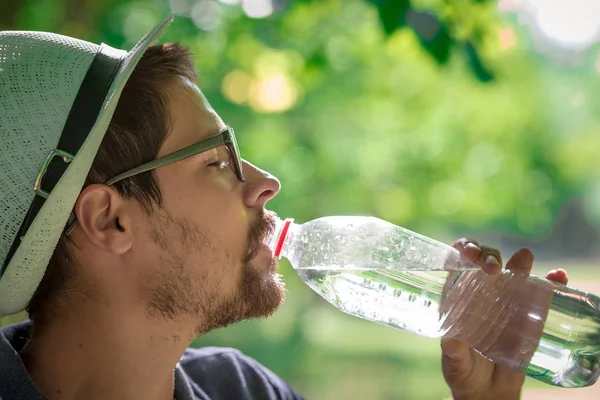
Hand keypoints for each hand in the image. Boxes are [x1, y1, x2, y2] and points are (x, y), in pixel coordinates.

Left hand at [440, 239, 567, 399]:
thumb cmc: (463, 371)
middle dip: (488, 256)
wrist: (488, 390)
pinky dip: (550, 282)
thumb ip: (453, 352)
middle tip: (491, 267)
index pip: (457, 263)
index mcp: (457, 297)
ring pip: (512, 273)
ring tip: (525, 257)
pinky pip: (539, 293)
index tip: (467, 253)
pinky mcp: (527, 315)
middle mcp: (481, 293)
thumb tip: (451, 342)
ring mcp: (505, 301)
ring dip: (520, 263)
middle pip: (484, 262)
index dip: (461, 251)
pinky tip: (557, 276)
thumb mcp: (455, 362)